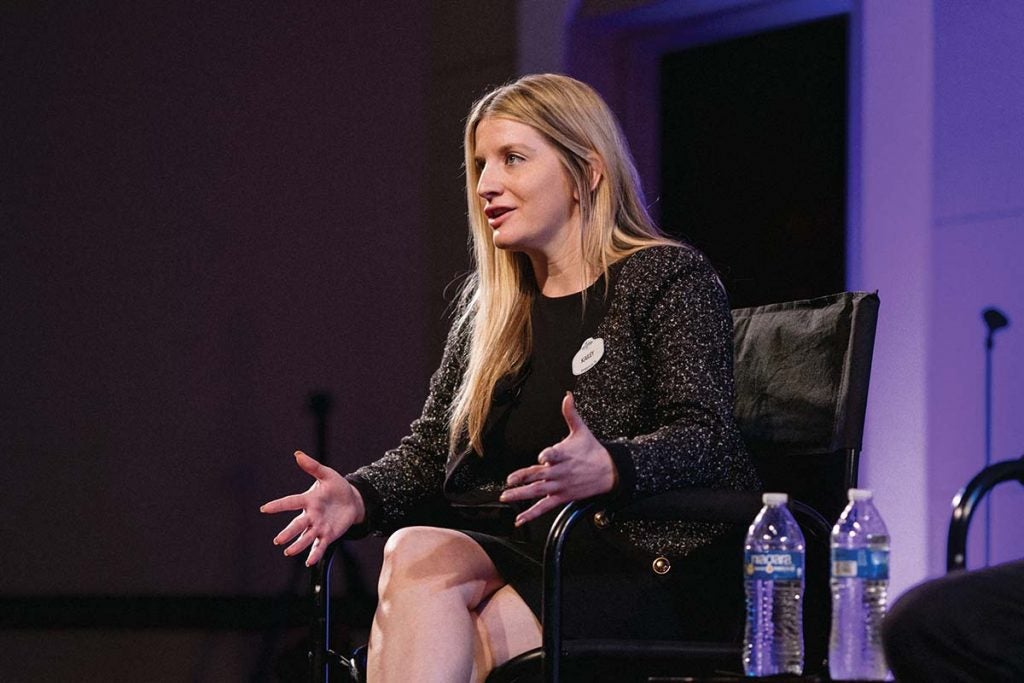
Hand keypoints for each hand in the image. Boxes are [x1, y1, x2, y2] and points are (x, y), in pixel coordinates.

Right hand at [260, 451, 365, 565]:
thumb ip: (312, 466)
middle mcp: (310, 515)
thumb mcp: (327, 475)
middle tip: (278, 540)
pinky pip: (320, 546)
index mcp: (308, 500)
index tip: (264, 509)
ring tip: (289, 551)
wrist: (352, 501)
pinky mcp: (328, 535)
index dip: (278, 505)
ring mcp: (318, 526)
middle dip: (288, 532)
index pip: (291, 502)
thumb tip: (298, 454)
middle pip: (297, 524)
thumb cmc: (337, 487)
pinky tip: (309, 562)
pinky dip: (314, 554)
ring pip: (306, 537)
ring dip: (298, 545)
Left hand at [499, 392, 617, 525]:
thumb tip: (567, 397)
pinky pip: (544, 507)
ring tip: (507, 496)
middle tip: (510, 480)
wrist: (609, 472)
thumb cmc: (593, 451)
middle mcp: (560, 472)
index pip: (555, 454)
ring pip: (538, 491)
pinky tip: (520, 519)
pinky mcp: (561, 497)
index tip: (542, 456)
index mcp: (564, 455)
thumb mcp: (582, 431)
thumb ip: (570, 414)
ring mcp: (560, 486)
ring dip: (521, 495)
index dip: (548, 455)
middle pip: (540, 475)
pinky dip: (531, 514)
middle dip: (524, 477)